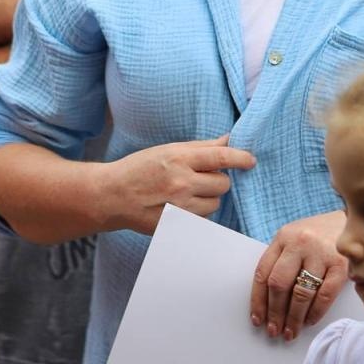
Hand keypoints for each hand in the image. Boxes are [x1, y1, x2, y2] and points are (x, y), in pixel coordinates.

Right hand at [104, 135, 256, 234]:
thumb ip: (201, 147)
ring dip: (208, 196)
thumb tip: (229, 139)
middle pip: (222, 184)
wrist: (113, 195)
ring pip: (215, 203)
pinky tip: (180, 204)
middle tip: (199, 176)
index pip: (221, 158)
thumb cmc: (140, 167)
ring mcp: (180, 207)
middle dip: (216, 180)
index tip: (251, 160)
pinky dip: (198, 210)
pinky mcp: (177, 224)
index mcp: (179, 159)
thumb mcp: (168, 149)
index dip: (240, 158)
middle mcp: (181, 183)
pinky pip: (203, 217)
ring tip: (186, 191)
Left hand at [251, 210, 347, 341]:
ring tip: (290, 332)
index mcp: (283, 237)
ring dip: (294, 318)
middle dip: (275, 313)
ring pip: (301, 293)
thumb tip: (269, 303)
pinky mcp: (341, 264)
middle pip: (279, 284)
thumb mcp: (295, 239)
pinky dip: (316, 312)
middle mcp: (299, 243)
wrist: (355, 222)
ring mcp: (321, 253)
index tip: (257, 319)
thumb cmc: (320, 235)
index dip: (257, 300)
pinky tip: (309, 321)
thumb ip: (281, 261)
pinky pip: (325, 295)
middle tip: (274, 331)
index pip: (263, 272)